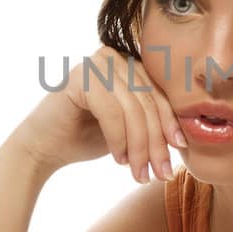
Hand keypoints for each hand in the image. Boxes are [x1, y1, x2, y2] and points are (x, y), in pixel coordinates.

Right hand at [12, 44, 186, 182]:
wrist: (43, 148)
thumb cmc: (88, 138)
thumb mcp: (129, 128)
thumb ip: (153, 121)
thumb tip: (188, 136)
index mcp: (130, 63)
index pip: (160, 94)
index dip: (172, 124)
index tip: (180, 153)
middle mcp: (115, 57)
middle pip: (149, 102)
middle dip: (157, 142)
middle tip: (161, 173)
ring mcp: (96, 63)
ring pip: (133, 110)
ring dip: (140, 147)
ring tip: (140, 174)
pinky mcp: (80, 77)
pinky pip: (111, 112)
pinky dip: (118, 139)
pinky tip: (118, 160)